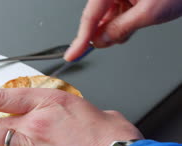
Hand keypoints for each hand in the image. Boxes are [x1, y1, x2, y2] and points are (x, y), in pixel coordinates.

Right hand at [65, 0, 181, 60]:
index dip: (80, 39)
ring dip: (116, 28)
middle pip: (96, 17)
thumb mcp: (149, 13)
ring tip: (134, 25)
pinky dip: (123, 23)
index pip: (90, 17)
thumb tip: (101, 41)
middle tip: (113, 41)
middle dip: (103, 33)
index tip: (72, 55)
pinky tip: (133, 23)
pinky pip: (116, 13)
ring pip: (106, 17)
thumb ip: (121, 29)